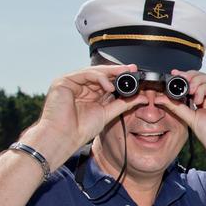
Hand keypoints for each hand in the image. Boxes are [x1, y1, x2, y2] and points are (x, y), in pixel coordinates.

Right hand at [27, 65, 147, 168]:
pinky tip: (109, 86)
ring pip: (93, 72)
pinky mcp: (63, 82)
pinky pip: (84, 74)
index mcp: (90, 94)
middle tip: (131, 69)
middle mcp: (80, 87)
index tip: (134, 74)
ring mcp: (71, 83)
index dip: (120, 77)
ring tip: (124, 75)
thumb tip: (142, 98)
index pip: (106, 81)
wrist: (64, 137)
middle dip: (117, 71)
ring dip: (110, 73)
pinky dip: (99, 78)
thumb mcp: (108, 113)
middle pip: (100, 74)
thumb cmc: (81, 129)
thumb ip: (124, 104)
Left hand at [154, 70, 205, 169]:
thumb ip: (177, 108)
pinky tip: (198, 99)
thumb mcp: (190, 119)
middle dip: (190, 76)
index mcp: (205, 100)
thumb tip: (161, 98)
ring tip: (188, 91)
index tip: (173, 74)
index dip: (185, 77)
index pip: (195, 82)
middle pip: (203, 77)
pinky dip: (204, 88)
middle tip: (179, 79)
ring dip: (196, 81)